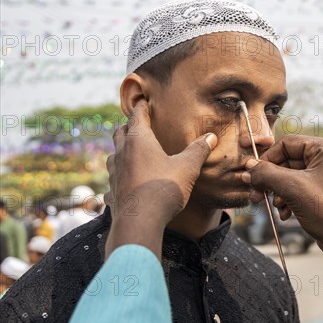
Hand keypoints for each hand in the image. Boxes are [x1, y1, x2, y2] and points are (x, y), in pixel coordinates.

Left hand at [104, 100, 217, 258]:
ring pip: (114, 154)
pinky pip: (113, 179)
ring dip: (122, 150)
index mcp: (138, 140)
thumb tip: (210, 137)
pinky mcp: (112, 191)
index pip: (137, 115)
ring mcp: (114, 173)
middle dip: (129, 126)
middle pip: (120, 132)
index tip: (144, 100)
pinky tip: (125, 183)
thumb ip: (199, 150)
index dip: (141, 106)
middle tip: (139, 125)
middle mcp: (122, 153)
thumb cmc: (163, 189)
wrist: (139, 222)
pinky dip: (119, 176)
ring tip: (132, 153)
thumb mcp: (187, 167)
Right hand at [242, 135, 322, 281]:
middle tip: (256, 195)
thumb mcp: (292, 188)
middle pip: (287, 161)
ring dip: (278, 192)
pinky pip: (297, 188)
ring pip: (289, 177)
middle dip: (271, 180)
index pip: (287, 144)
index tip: (253, 174)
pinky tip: (286, 213)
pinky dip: (287, 200)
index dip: (267, 158)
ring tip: (276, 207)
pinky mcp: (321, 191)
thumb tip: (249, 168)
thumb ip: (267, 174)